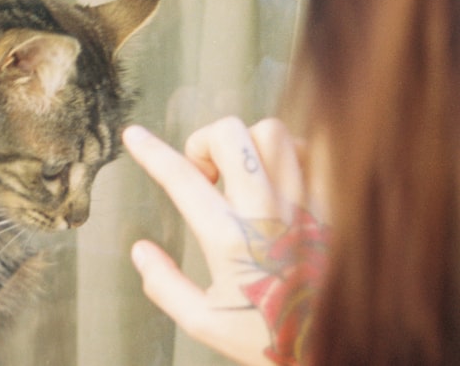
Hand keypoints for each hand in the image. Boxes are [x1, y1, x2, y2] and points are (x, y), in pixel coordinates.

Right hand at [124, 118, 327, 365]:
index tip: (134, 135)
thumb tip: (140, 251)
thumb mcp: (206, 323)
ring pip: (272, 133)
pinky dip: (293, 154)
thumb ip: (165, 286)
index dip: (150, 152)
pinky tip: (281, 179)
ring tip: (244, 176)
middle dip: (206, 142)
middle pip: (230, 135)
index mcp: (229, 240)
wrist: (342, 348)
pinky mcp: (335, 203)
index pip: (180, 178)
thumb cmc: (273, 339)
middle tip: (206, 172)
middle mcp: (266, 212)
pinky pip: (314, 151)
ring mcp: (305, 202)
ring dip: (249, 146)